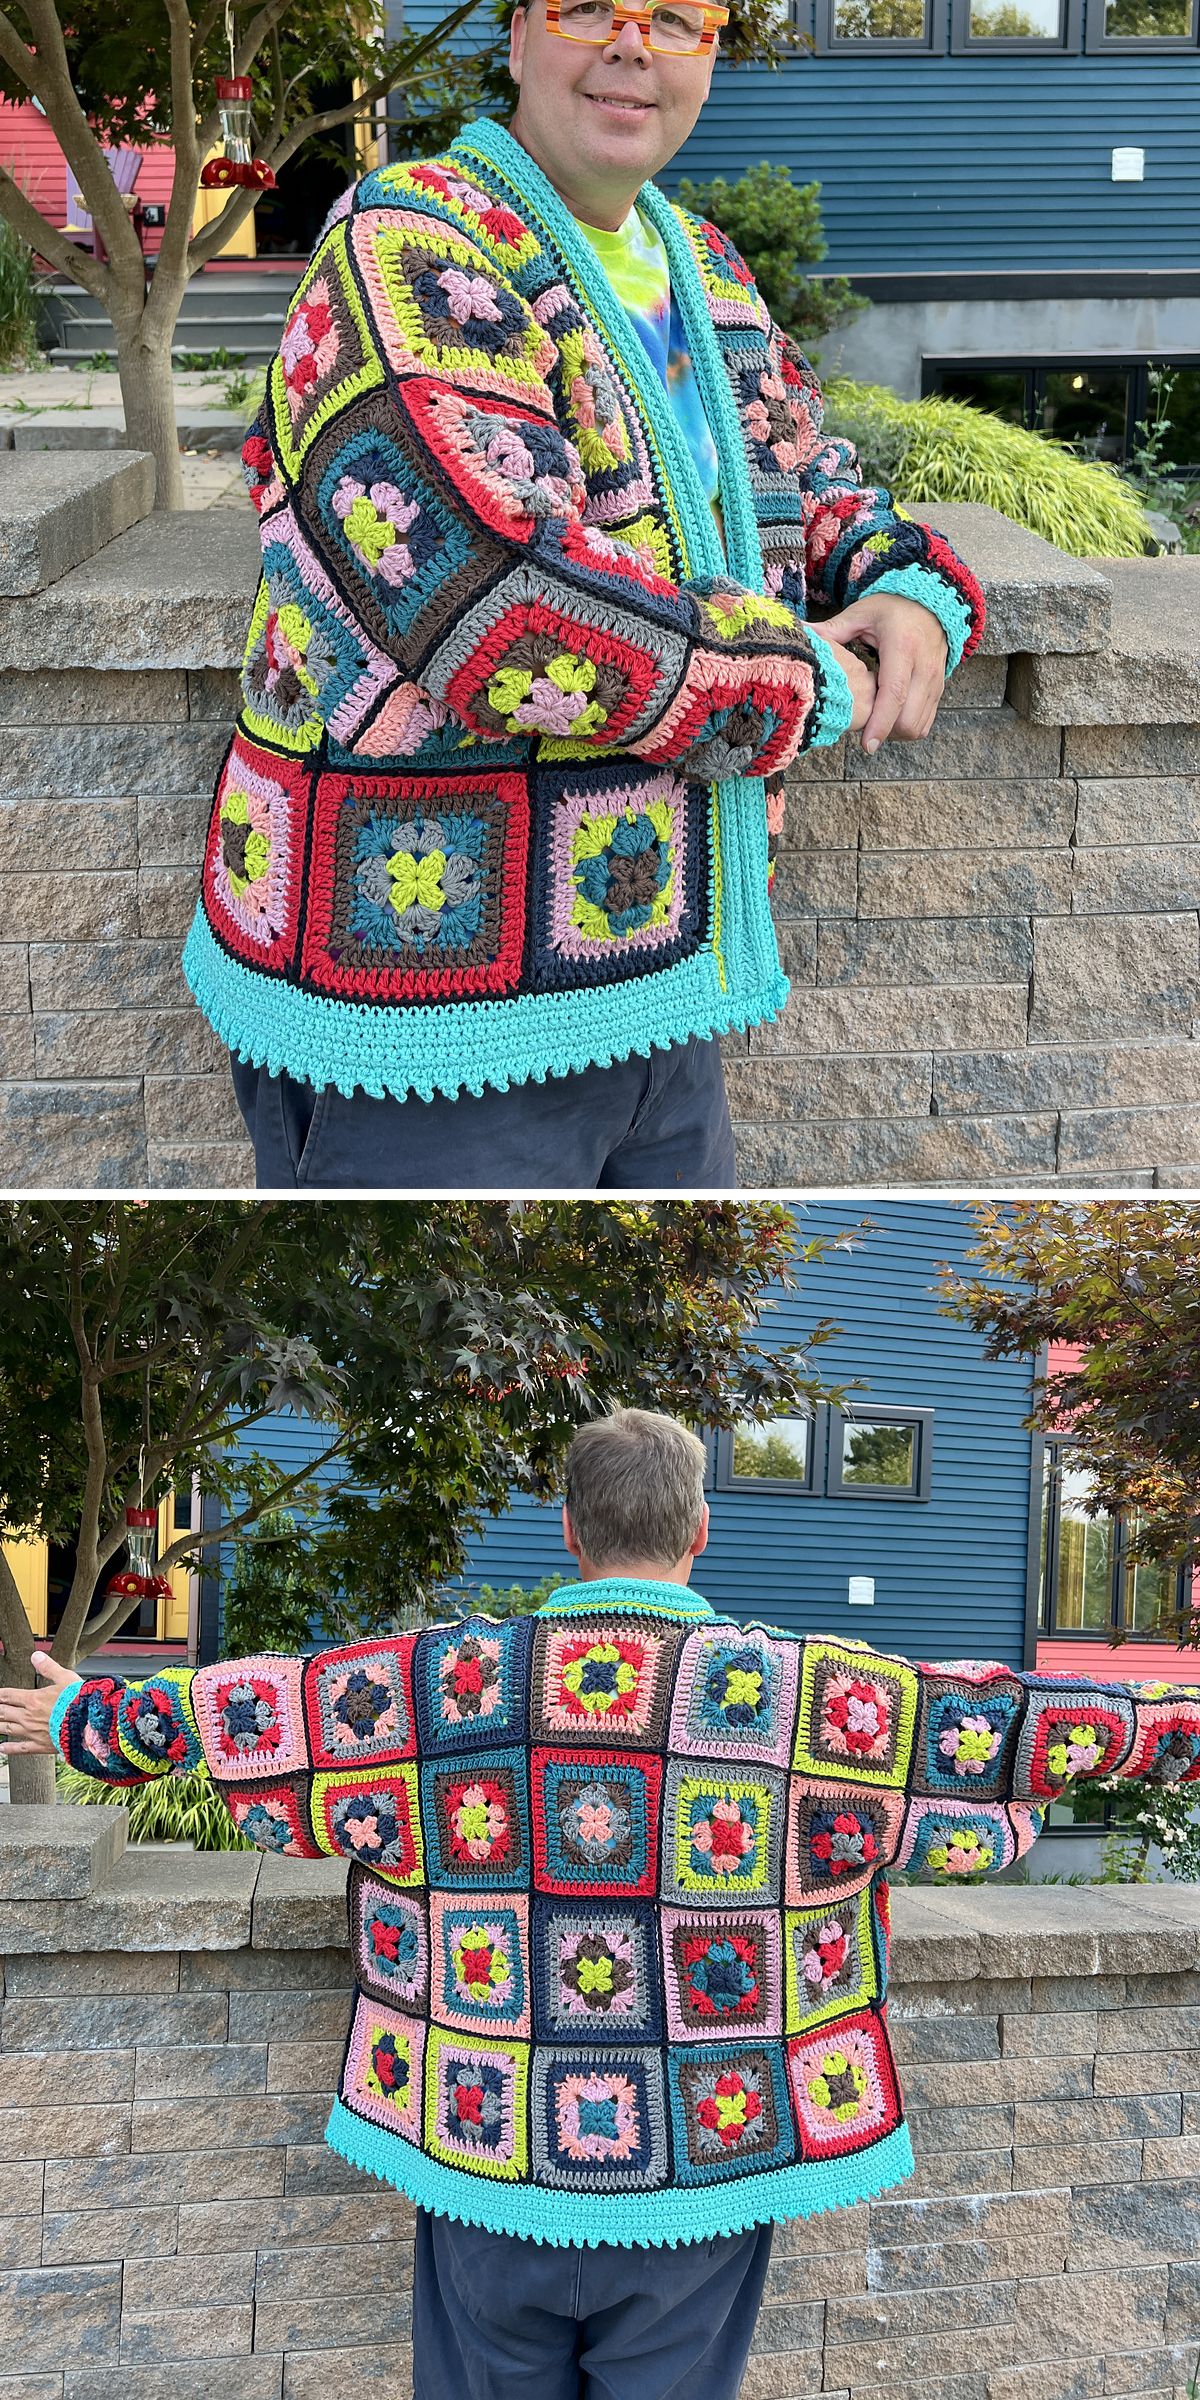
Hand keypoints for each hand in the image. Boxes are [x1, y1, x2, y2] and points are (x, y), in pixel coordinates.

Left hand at [0, 1642, 82, 1755]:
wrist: (89, 1725)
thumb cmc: (80, 1701)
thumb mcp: (65, 1678)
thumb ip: (48, 1667)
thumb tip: (36, 1656)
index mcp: (33, 1699)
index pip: (9, 1695)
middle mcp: (29, 1716)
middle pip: (4, 1712)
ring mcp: (33, 1732)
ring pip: (8, 1729)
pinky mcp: (40, 1746)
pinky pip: (21, 1748)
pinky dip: (9, 1748)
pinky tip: (2, 1748)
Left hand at [817, 591, 948, 753]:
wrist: (931, 603)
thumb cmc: (892, 608)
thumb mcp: (861, 614)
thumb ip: (832, 630)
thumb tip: (801, 634)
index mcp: (902, 646)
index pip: (894, 694)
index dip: (880, 724)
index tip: (866, 745)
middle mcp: (924, 666)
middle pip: (908, 718)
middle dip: (885, 733)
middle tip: (862, 730)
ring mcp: (935, 680)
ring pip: (918, 726)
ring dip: (895, 734)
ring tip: (874, 724)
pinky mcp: (939, 689)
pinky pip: (926, 722)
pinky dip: (907, 729)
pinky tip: (889, 719)